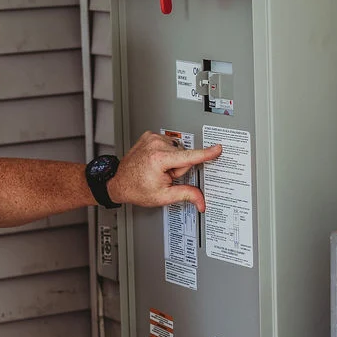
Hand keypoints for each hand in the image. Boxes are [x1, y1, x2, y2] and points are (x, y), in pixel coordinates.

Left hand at [107, 132, 221, 211]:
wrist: (119, 182)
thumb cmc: (136, 189)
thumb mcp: (163, 196)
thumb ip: (186, 195)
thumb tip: (201, 200)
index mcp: (159, 158)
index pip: (189, 157)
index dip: (206, 154)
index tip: (217, 148)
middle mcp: (155, 144)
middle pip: (184, 155)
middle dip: (178, 168)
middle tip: (164, 176)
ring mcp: (151, 138)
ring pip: (177, 149)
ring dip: (171, 160)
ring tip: (158, 169)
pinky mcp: (149, 135)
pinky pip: (168, 144)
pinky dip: (165, 153)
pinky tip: (155, 162)